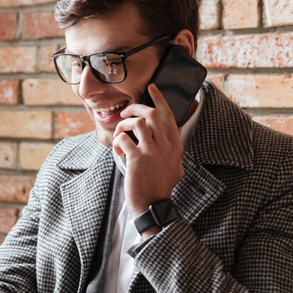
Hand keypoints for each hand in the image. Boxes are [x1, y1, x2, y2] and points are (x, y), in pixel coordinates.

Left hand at [112, 84, 184, 220]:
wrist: (154, 205)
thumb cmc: (161, 188)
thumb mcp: (176, 167)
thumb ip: (172, 153)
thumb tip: (170, 143)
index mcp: (175, 145)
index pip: (168, 115)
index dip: (159, 98)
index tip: (151, 88)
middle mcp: (166, 146)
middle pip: (151, 113)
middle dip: (135, 108)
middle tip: (125, 112)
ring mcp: (152, 152)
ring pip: (137, 122)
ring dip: (123, 124)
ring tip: (119, 134)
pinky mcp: (137, 160)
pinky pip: (124, 139)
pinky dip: (117, 141)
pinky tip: (117, 152)